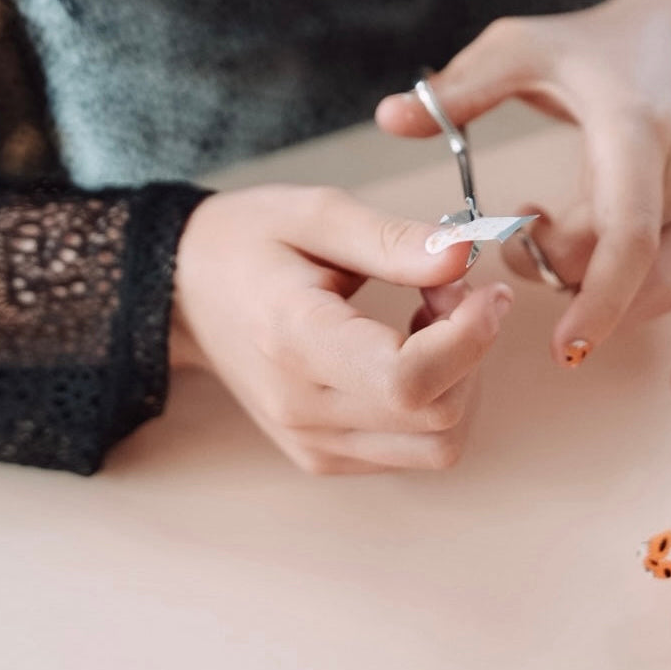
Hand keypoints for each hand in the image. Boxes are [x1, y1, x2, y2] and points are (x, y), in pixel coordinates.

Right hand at [172, 184, 513, 472]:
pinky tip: (408, 347)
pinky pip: (414, 449)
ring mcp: (313, 443)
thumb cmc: (247, 241)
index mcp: (295, 341)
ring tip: (428, 316)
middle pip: (438, 418)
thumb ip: (394, 239)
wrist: (183, 291)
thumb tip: (466, 257)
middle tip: (447, 287)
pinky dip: (435, 401)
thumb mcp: (316, 213)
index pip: (407, 380)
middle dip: (471, 349)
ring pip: (437, 444)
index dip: (469, 338)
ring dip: (460, 379)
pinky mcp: (324, 456)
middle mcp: (303, 410)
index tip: (486, 290)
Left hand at [375, 0, 670, 397]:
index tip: (551, 337)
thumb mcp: (525, 46)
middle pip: (633, 269)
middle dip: (568, 283)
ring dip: (610, 304)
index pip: (624, 232)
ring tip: (557, 263)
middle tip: (520, 251)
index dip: (588, 291)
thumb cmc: (596, 44)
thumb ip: (462, 87)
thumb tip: (388, 118)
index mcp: (635, 132)